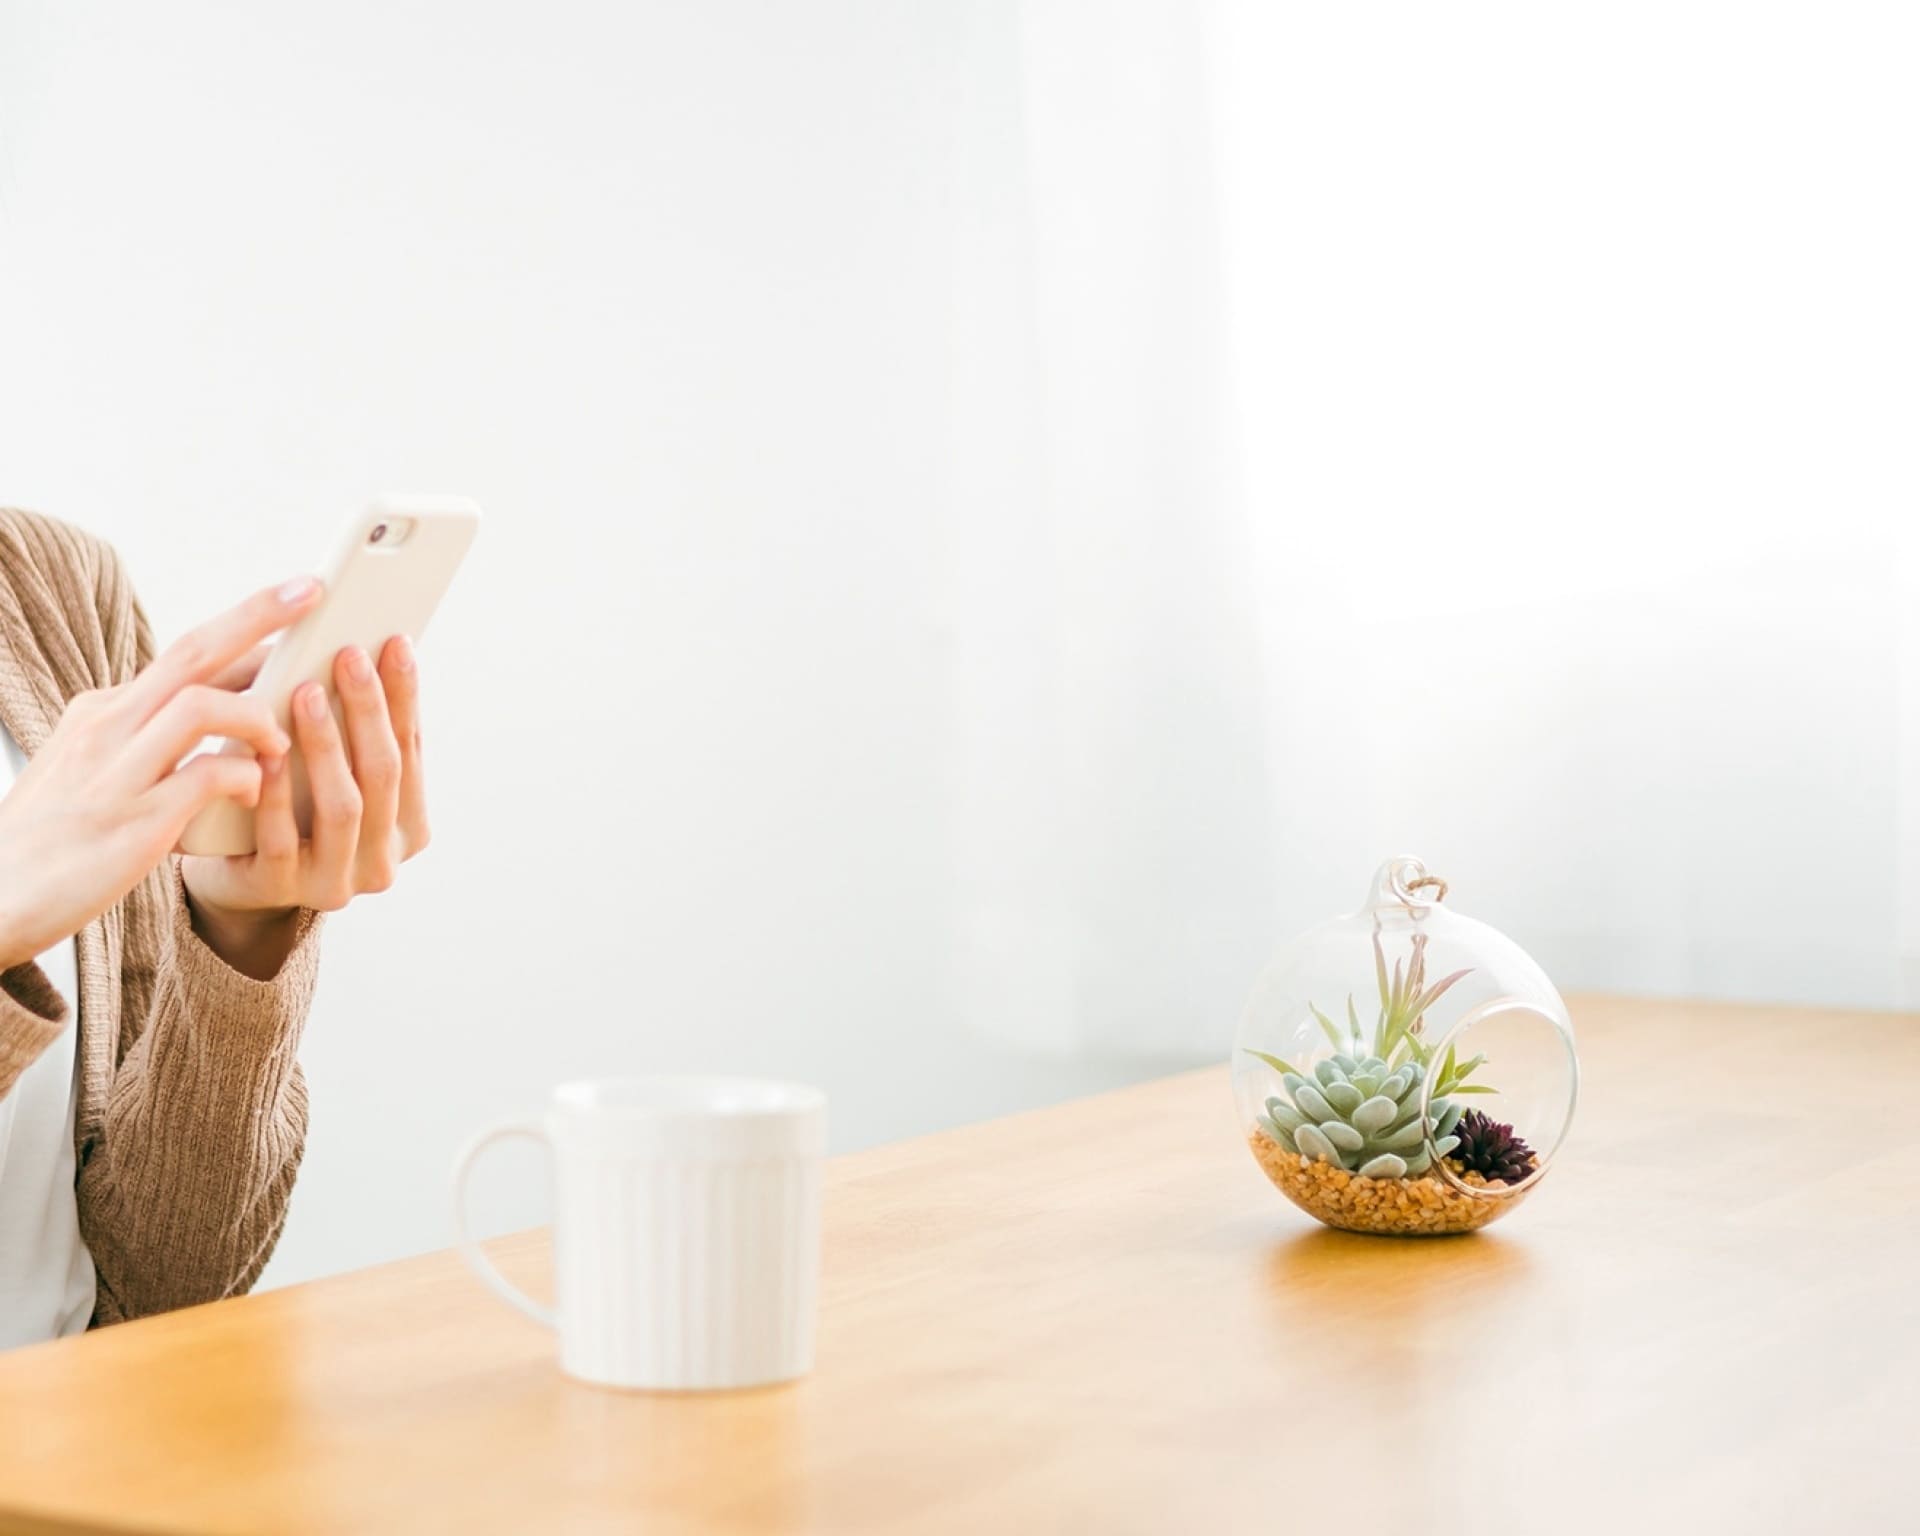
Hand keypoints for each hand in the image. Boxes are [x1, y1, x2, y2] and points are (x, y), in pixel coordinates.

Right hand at [0, 578, 321, 973]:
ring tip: (281, 741)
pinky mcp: (133, 822)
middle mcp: (107, 727)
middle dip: (259, 615)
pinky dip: (242, 778)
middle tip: (315, 591)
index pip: (187, 654)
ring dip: (257, 716)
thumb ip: (154, 738)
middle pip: (193, 652)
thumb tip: (227, 710)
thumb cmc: (58, 838)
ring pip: (200, 706)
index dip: (246, 626)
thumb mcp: (99, 769)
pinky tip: (251, 793)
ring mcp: (117, 771)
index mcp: (104, 711)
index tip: (296, 601)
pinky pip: (203, 777)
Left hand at [179, 635, 430, 977]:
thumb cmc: (288, 805)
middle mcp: (383, 860)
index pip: (411, 750)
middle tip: (348, 655)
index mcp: (408, 827)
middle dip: (368, 710)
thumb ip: (354, 734)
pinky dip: (275, 794)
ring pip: (345, 806)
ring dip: (327, 745)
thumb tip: (366, 649)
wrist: (233, 873)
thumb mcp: (332, 774)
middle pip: (383, 774)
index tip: (394, 643)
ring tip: (306, 692)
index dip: (405, 697)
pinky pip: (282, 838)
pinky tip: (266, 754)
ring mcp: (337, 881)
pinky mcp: (283, 890)